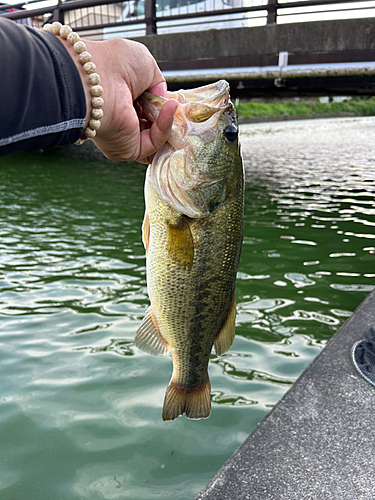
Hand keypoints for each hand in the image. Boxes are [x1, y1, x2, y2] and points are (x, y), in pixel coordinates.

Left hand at [62, 37, 177, 162]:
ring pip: (156, 137)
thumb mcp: (146, 66)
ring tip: (171, 104)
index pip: (146, 111)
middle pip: (152, 127)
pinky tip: (168, 109)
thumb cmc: (112, 64)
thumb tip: (164, 103)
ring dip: (168, 121)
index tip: (170, 99)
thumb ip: (159, 85)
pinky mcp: (128, 150)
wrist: (95, 77)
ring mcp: (124, 137)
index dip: (160, 106)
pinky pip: (154, 142)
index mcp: (121, 101)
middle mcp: (120, 120)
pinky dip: (165, 127)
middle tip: (173, 104)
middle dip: (166, 117)